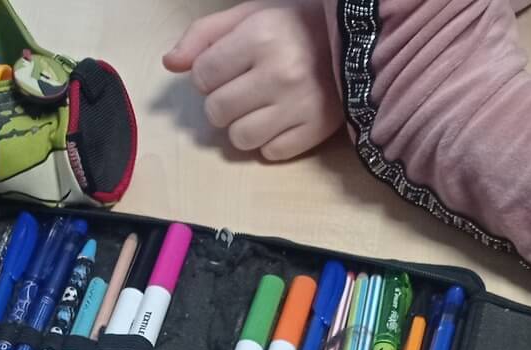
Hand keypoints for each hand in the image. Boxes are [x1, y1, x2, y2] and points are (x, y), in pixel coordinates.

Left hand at [163, 0, 340, 160]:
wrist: (359, 41)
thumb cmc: (296, 25)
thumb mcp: (251, 14)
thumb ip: (205, 34)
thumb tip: (171, 64)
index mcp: (260, 36)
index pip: (202, 76)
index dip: (208, 74)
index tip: (227, 68)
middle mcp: (279, 72)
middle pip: (217, 111)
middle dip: (222, 102)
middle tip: (242, 89)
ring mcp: (299, 105)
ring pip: (240, 138)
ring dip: (242, 126)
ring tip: (259, 107)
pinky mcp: (315, 130)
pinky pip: (271, 153)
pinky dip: (270, 141)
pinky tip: (281, 119)